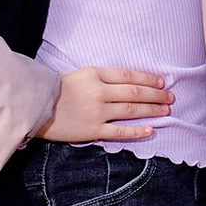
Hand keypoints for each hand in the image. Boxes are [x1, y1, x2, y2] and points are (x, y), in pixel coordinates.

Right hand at [42, 65, 172, 144]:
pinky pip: (119, 132)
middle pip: (135, 93)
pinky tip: (150, 130)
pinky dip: (137, 131)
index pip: (129, 75)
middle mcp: (99, 91)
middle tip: (170, 98)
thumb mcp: (81, 74)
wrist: (35, 106)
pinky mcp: (92, 130)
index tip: (162, 83)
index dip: (148, 79)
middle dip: (156, 95)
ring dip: (152, 110)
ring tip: (166, 111)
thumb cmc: (57, 89)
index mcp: (96, 74)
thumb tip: (131, 83)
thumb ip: (104, 77)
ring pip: (131, 111)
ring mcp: (97, 111)